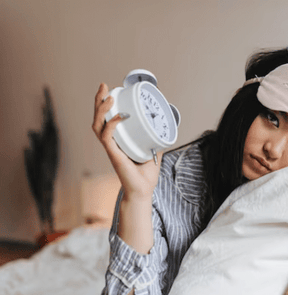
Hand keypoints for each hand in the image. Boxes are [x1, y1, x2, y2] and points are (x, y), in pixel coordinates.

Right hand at [92, 83, 161, 199]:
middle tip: (104, 85)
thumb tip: (166, 127)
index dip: (106, 105)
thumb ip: (157, 140)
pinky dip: (112, 124)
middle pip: (98, 118)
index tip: (112, 90)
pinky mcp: (113, 155)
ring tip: (109, 96)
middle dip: (99, 100)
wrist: (143, 191)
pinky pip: (107, 137)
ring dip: (101, 109)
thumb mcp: (154, 152)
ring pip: (98, 125)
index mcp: (118, 140)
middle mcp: (111, 142)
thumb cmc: (146, 175)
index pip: (106, 119)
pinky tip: (119, 116)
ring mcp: (111, 148)